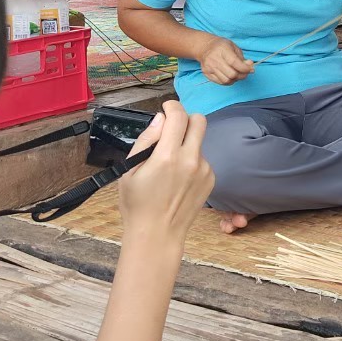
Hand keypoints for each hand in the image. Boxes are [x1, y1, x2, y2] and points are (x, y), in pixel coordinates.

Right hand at [119, 100, 215, 246]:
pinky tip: (179, 178)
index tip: (167, 107)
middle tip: (173, 128)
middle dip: (186, 118)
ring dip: (187, 143)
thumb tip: (160, 119)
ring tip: (170, 165)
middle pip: (199, 121)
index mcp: (167, 156)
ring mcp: (204, 169)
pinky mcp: (211, 178)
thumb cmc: (138, 204)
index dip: (172, 106)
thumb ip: (146, 141)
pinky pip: (203, 159)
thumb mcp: (130, 170)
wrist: (158, 234)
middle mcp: (190, 159)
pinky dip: (192, 161)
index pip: (178, 116)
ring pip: (200, 142)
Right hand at [197, 35, 253, 84]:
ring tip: (237, 74)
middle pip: (231, 74)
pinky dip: (228, 81)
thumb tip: (250, 66)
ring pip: (226, 80)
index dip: (245, 68)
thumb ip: (242, 58)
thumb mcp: (234, 47)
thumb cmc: (222, 47)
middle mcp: (214, 59)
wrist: (205, 47)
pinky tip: (230, 76)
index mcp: (222, 50)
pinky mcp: (206, 74)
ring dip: (235, 79)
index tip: (251, 69)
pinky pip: (220, 82)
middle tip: (245, 73)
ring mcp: (209, 67)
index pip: (235, 62)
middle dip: (242, 75)